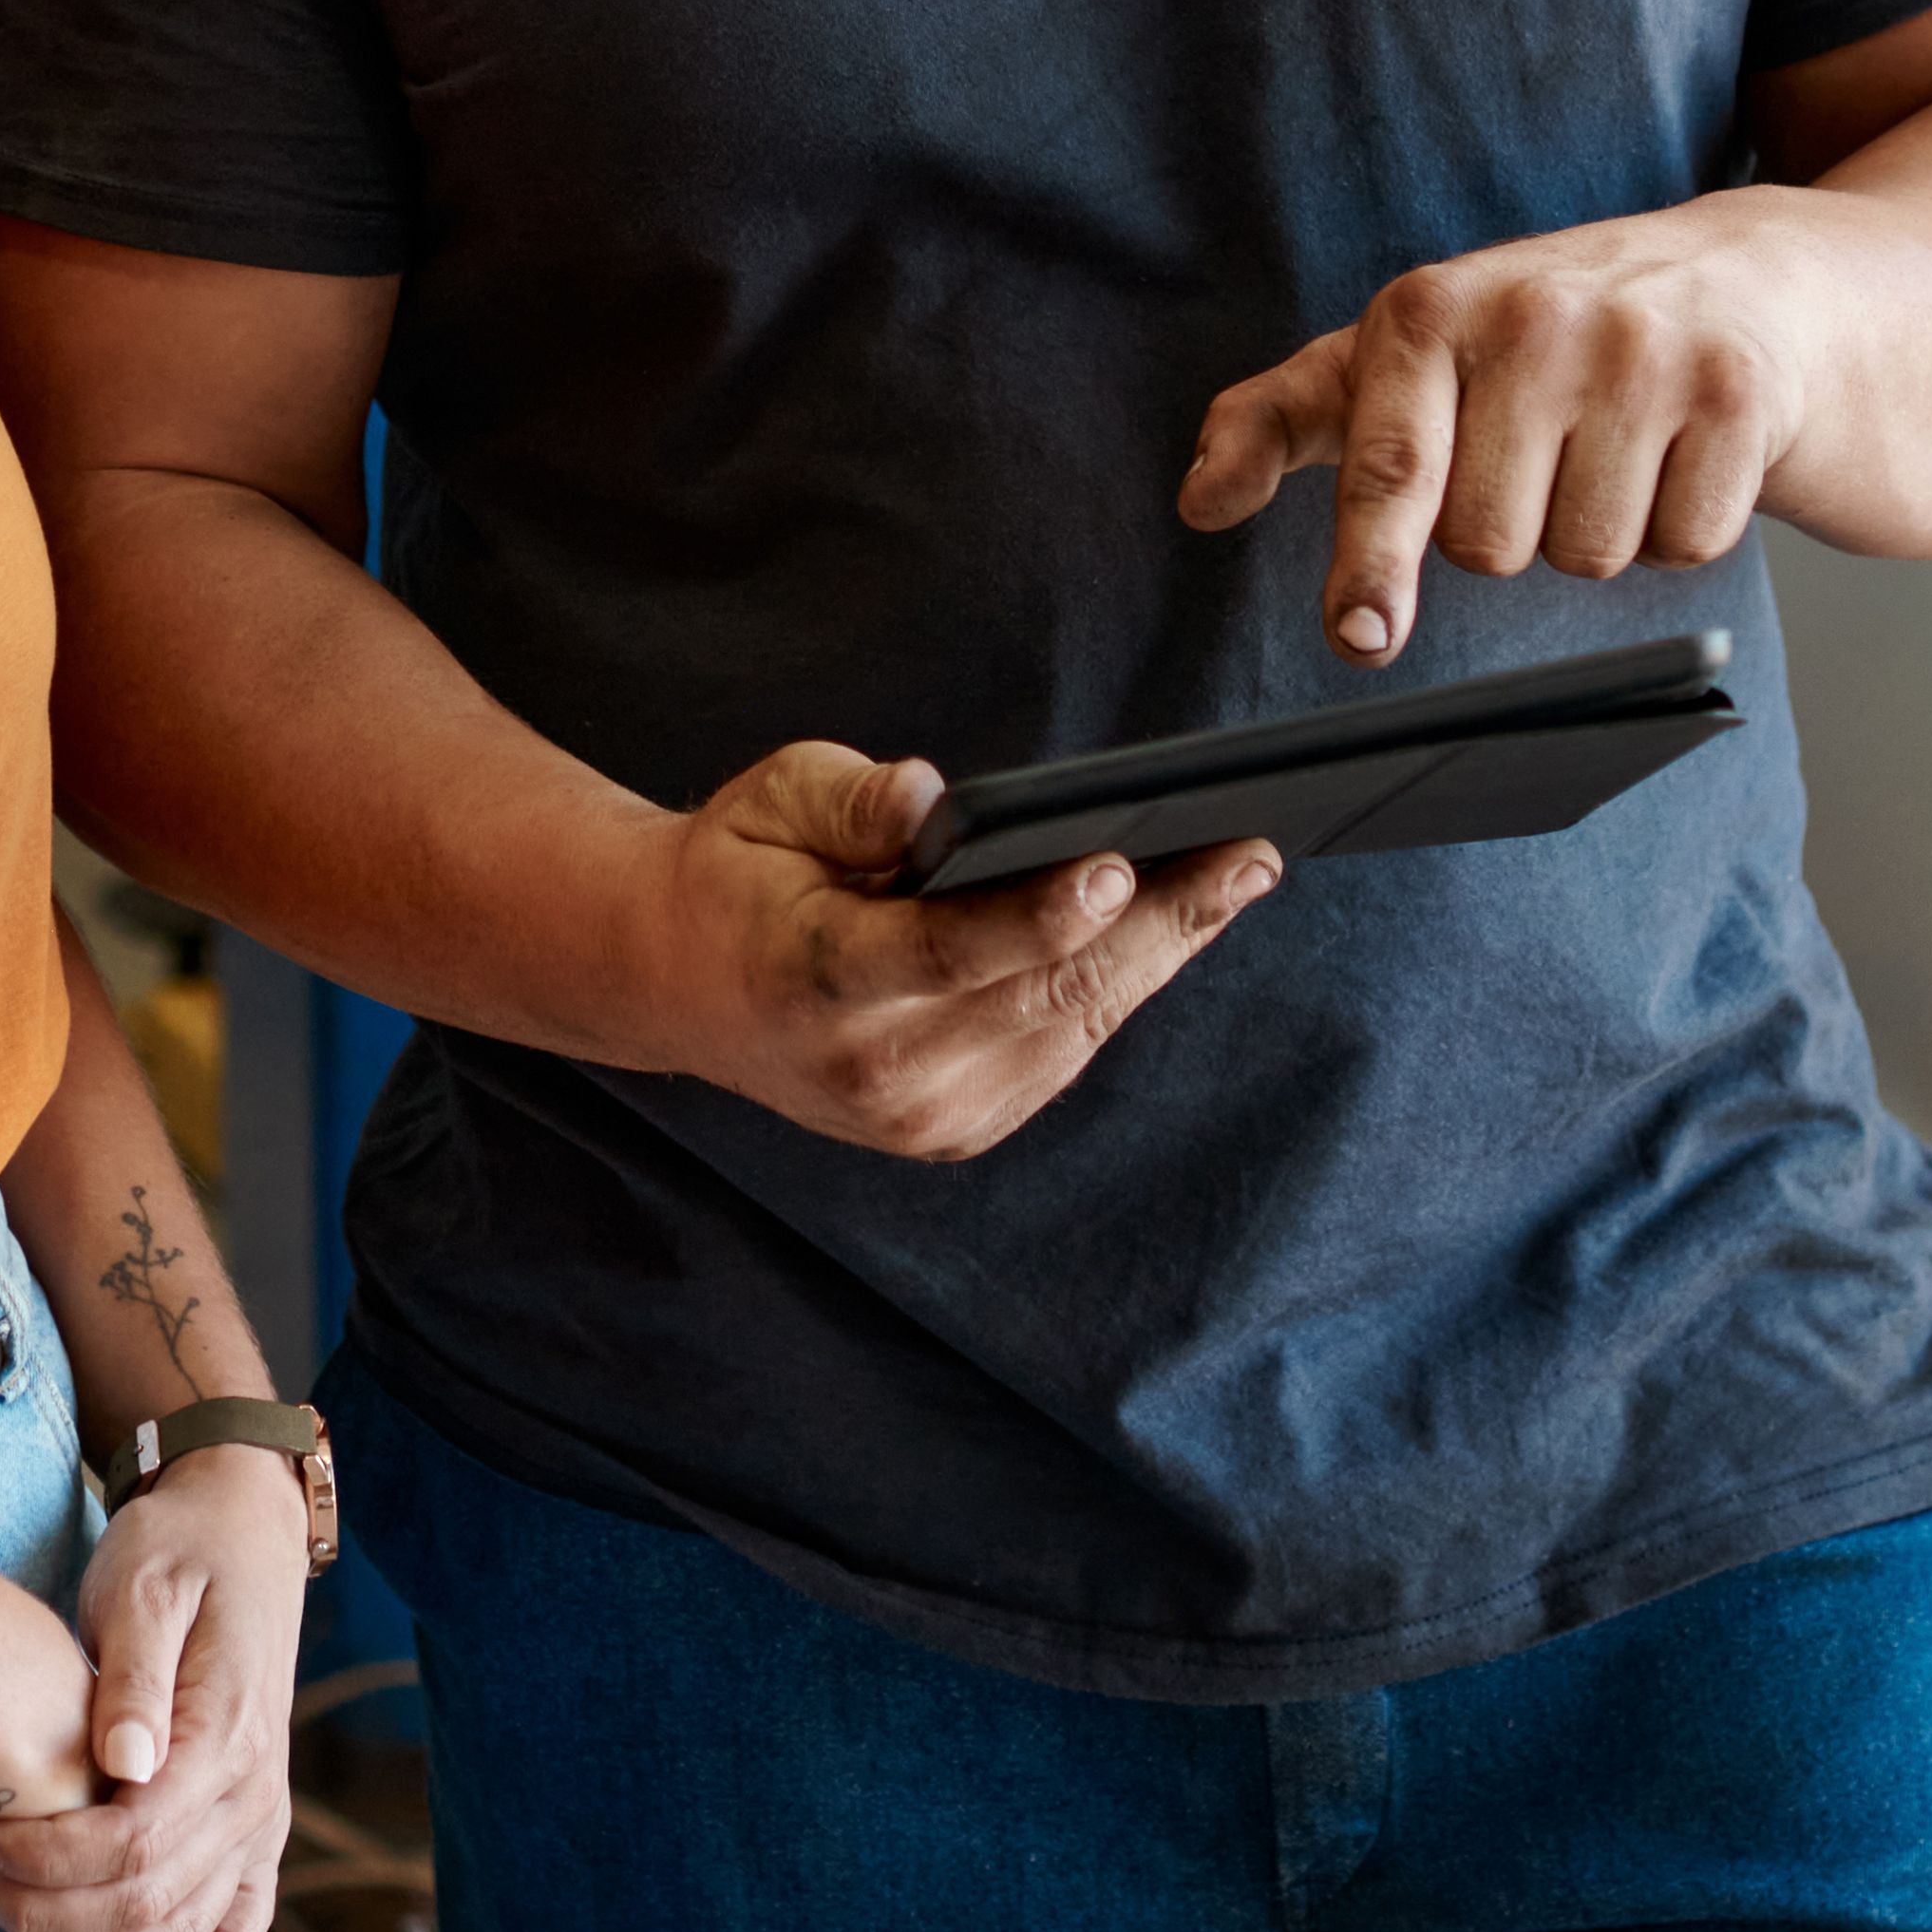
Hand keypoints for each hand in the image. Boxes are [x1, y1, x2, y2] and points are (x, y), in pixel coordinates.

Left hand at [0, 1460, 309, 1931]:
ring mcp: (261, 1821)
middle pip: (144, 1902)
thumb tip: (123, 1761)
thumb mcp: (144, 1587)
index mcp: (225, 1736)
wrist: (240, 1528)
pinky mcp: (253, 1832)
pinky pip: (238, 1931)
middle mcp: (254, 1795)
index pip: (129, 1842)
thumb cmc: (178, 1549)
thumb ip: (133, 1676)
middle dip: (39, 1911)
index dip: (40, 1861)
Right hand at [636, 742, 1275, 1161]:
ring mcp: (924, 1116)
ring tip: (1239, 872)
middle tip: (1248, 853)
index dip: (1036, 916)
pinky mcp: (958, 1132)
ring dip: (1162, 951)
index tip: (1115, 867)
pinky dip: (1120, 986)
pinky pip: (1063, 1050)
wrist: (683, 989)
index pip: (943, 953)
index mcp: (818, 981)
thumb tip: (933, 800)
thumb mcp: (772, 799)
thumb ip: (852, 801)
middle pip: (1041, 994)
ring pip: (1073, 1026)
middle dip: (1158, 922)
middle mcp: (877, 1070)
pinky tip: (1172, 924)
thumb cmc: (741, 869)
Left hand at [1181, 197, 1823, 663]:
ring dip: (1598, 530)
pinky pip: (1681, 547)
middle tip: (1543, 452)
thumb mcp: (1406, 350)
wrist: (1746, 275)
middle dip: (1512, 528)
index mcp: (1431, 307)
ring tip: (1617, 445)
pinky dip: (1681, 526)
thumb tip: (1198, 500)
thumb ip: (1285, 418)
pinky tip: (1684, 452)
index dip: (1371, 561)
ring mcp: (1642, 353)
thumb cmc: (1541, 330)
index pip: (1390, 463)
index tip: (1362, 636)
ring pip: (1586, 556)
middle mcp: (1535, 317)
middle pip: (1488, 545)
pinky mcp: (1736, 397)